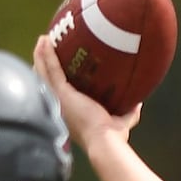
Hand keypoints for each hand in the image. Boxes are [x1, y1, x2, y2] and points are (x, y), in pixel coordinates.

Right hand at [32, 35, 140, 152]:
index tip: (57, 67)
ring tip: (43, 40)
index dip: (55, 81)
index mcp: (70, 112)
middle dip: (43, 66)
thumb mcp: (120, 121)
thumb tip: (139, 103)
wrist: (105, 140)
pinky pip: (51, 70)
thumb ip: (129, 113)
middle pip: (46, 82)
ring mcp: (58, 99)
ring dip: (41, 56)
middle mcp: (60, 106)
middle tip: (45, 49)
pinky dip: (46, 55)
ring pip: (44, 74)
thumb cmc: (111, 136)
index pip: (58, 93)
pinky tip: (45, 42)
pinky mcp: (61, 93)